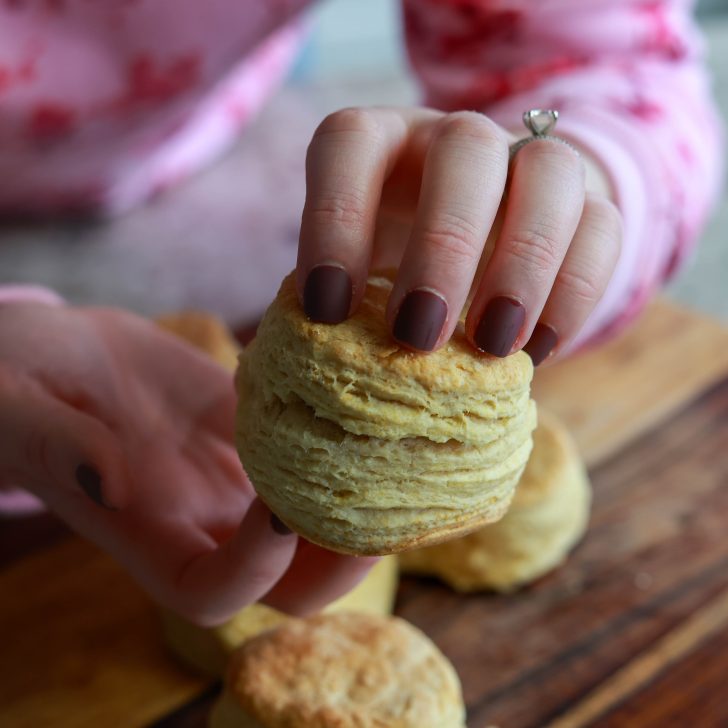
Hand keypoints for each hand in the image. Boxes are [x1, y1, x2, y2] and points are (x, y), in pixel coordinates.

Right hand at [0, 303, 375, 624]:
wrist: (58, 353)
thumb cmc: (17, 383)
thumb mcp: (19, 407)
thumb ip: (61, 446)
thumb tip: (109, 479)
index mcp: (146, 535)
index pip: (213, 592)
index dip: (256, 567)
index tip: (283, 509)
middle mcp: (203, 519)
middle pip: (293, 579)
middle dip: (342, 556)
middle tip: (379, 495)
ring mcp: (237, 477)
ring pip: (319, 517)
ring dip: (361, 496)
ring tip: (393, 442)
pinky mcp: (256, 430)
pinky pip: (312, 446)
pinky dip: (344, 431)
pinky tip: (360, 384)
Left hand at [296, 106, 621, 362]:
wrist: (480, 242)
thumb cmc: (396, 265)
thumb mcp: (357, 270)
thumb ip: (341, 301)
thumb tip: (318, 364)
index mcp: (385, 142)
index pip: (350, 144)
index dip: (333, 222)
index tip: (327, 310)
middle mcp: (458, 139)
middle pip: (466, 150)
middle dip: (444, 246)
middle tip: (418, 335)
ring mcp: (531, 162)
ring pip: (551, 174)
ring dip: (523, 264)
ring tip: (491, 347)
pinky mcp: (590, 203)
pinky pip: (604, 229)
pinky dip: (573, 295)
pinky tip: (536, 352)